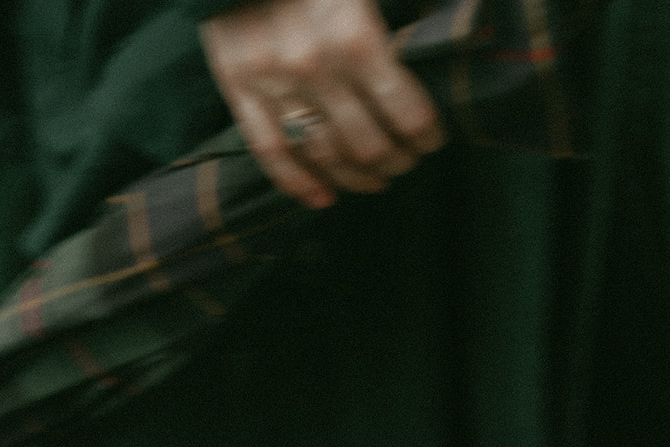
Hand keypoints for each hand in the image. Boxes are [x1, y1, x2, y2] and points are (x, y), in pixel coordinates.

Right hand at [199, 0, 446, 208]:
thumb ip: (396, 24)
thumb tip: (430, 60)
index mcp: (358, 39)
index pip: (408, 115)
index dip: (427, 136)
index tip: (432, 139)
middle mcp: (317, 68)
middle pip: (370, 146)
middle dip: (397, 161)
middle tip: (405, 159)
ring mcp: (274, 81)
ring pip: (326, 156)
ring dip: (358, 178)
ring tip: (375, 177)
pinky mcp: (237, 85)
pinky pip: (271, 151)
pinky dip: (299, 184)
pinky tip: (323, 198)